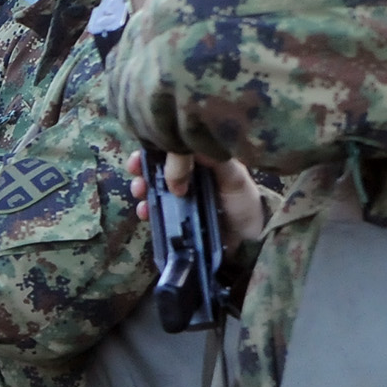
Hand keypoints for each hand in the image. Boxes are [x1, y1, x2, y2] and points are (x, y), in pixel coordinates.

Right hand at [125, 151, 266, 247]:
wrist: (251, 240)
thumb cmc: (246, 203)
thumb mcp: (234, 177)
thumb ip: (214, 160)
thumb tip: (185, 146)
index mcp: (201, 161)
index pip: (173, 148)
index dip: (155, 147)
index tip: (144, 149)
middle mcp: (187, 177)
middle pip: (156, 166)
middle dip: (141, 166)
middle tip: (135, 170)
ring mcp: (179, 198)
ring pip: (152, 188)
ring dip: (141, 187)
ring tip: (140, 191)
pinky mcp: (175, 219)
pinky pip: (155, 211)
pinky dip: (146, 209)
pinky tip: (145, 211)